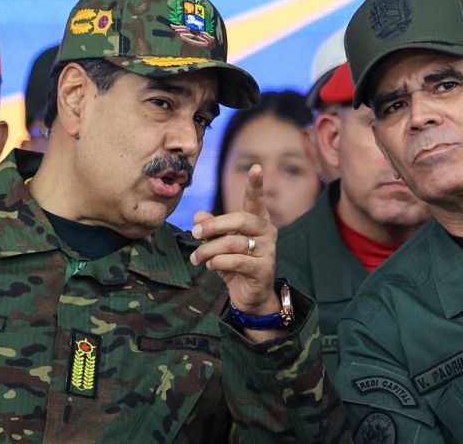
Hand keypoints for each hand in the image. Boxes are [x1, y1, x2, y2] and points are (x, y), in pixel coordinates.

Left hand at [190, 164, 279, 317]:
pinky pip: (236, 261)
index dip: (256, 184)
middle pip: (240, 219)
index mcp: (257, 221)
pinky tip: (211, 266)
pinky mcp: (263, 269)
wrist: (250, 296)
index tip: (257, 167)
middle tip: (195, 233)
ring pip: (233, 242)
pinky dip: (218, 263)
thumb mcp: (220, 243)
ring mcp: (268, 251)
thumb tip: (197, 214)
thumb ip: (211, 228)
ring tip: (197, 258)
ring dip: (209, 250)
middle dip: (214, 225)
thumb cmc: (235, 264)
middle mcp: (267, 232)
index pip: (256, 200)